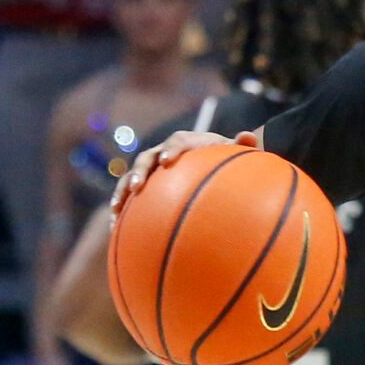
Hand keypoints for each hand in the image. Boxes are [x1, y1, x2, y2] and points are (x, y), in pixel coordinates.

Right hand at [112, 128, 252, 216]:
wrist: (211, 164)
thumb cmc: (225, 160)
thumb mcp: (236, 154)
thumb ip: (243, 146)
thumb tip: (249, 137)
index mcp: (187, 142)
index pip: (177, 141)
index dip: (171, 149)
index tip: (167, 160)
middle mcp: (164, 153)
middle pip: (147, 158)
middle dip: (140, 172)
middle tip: (137, 186)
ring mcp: (152, 170)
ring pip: (132, 177)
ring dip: (122, 191)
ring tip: (116, 209)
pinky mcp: (146, 186)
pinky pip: (131, 197)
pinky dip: (122, 209)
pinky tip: (115, 228)